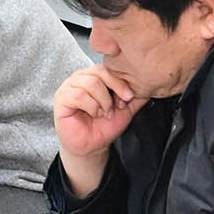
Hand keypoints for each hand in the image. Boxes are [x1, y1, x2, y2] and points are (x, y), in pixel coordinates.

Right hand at [52, 65, 141, 194]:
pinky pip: (79, 95)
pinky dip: (91, 106)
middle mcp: (81, 77)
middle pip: (100, 72)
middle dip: (113, 90)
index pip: (109, 68)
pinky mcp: (62, 98)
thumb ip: (136, 96)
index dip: (120, 82)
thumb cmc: (103, 126)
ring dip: (102, 102)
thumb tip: (151, 84)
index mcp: (95, 75)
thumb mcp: (125, 109)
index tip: (128, 98)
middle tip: (116, 107)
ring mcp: (69, 86)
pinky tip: (94, 114)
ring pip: (91, 83)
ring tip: (104, 113)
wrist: (92, 146)